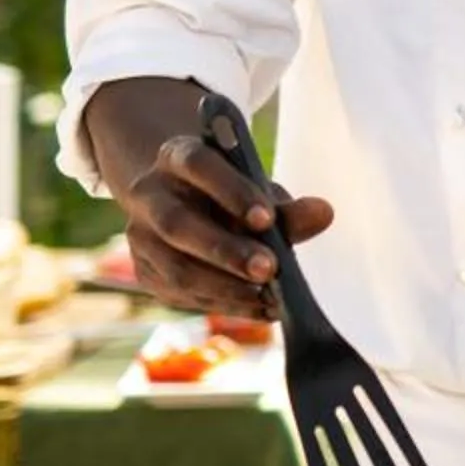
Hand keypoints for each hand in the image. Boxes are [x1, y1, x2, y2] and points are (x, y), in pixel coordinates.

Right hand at [85, 78, 333, 316]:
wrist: (190, 205)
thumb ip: (287, 207)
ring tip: (269, 298)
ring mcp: (140, 236)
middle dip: (226, 250)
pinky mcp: (146, 272)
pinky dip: (225, 305)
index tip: (267, 219)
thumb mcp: (259, 192)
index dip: (231, 191)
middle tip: (271, 269)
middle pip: (178, 225)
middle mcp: (149, 194)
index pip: (198, 164)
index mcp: (178, 156)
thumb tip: (323, 214)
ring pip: (175, 268)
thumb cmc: (234, 195)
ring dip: (225, 287)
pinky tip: (261, 309)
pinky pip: (182, 295)